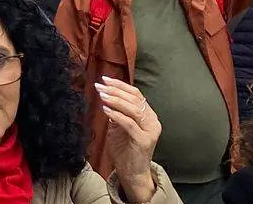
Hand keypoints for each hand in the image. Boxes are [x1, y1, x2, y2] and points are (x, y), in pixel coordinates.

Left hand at [97, 77, 161, 200]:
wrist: (132, 173)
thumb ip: (117, 112)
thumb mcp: (119, 127)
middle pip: (135, 99)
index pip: (136, 94)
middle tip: (99, 86)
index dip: (120, 85)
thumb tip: (106, 95)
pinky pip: (130, 124)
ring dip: (115, 100)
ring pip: (134, 109)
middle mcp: (152, 121)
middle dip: (115, 91)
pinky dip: (117, 115)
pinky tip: (106, 110)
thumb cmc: (125, 150)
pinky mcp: (144, 141)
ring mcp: (150, 131)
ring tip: (101, 95)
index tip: (105, 79)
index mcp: (149, 116)